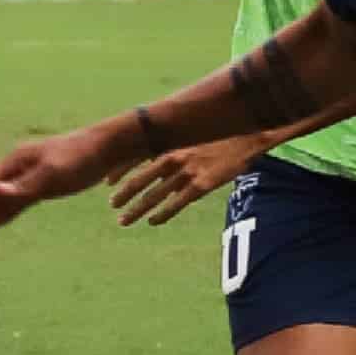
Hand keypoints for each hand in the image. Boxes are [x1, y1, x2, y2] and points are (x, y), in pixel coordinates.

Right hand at [0, 122, 125, 245]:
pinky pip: (17, 202)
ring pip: (3, 201)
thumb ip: (25, 183)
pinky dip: (5, 213)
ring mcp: (29, 178)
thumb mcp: (53, 172)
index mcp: (17, 161)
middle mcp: (18, 169)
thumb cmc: (80, 157)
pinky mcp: (42, 185)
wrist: (106, 148)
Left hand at [107, 133, 261, 228]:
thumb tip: (154, 156)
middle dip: (122, 195)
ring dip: (136, 210)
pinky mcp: (202, 185)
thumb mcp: (189, 132)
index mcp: (167, 142)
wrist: (249, 134)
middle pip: (139, 180)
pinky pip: (176, 204)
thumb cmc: (219, 132)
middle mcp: (172, 157)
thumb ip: (171, 144)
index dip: (118, 172)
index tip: (106, 182)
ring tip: (124, 220)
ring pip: (153, 196)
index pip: (133, 158)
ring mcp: (186, 172)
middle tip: (112, 205)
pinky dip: (162, 214)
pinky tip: (153, 222)